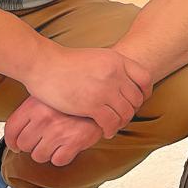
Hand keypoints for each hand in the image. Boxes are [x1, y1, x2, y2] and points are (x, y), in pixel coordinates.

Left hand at [6, 96, 104, 166]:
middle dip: (32, 145)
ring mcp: (58, 132)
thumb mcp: (47, 96)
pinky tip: (66, 146)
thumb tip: (14, 135)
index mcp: (33, 106)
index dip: (12, 142)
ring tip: (56, 141)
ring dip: (47, 152)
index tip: (15, 145)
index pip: (11, 131)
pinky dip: (62, 156)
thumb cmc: (74, 97)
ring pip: (39, 156)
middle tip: (43, 139)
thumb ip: (30, 112)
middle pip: (24, 145)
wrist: (100, 97)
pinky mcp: (74, 142)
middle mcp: (44, 119)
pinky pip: (58, 160)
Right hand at [23, 44, 152, 136]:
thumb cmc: (65, 62)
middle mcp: (115, 74)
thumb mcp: (96, 57)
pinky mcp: (92, 105)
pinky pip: (111, 122)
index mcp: (117, 60)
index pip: (144, 78)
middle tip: (123, 116)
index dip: (144, 92)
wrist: (43, 64)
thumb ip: (112, 67)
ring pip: (126, 113)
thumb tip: (123, 79)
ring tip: (114, 125)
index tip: (139, 100)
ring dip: (122, 122)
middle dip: (131, 110)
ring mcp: (105, 89)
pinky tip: (105, 131)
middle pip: (136, 98)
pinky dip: (111, 129)